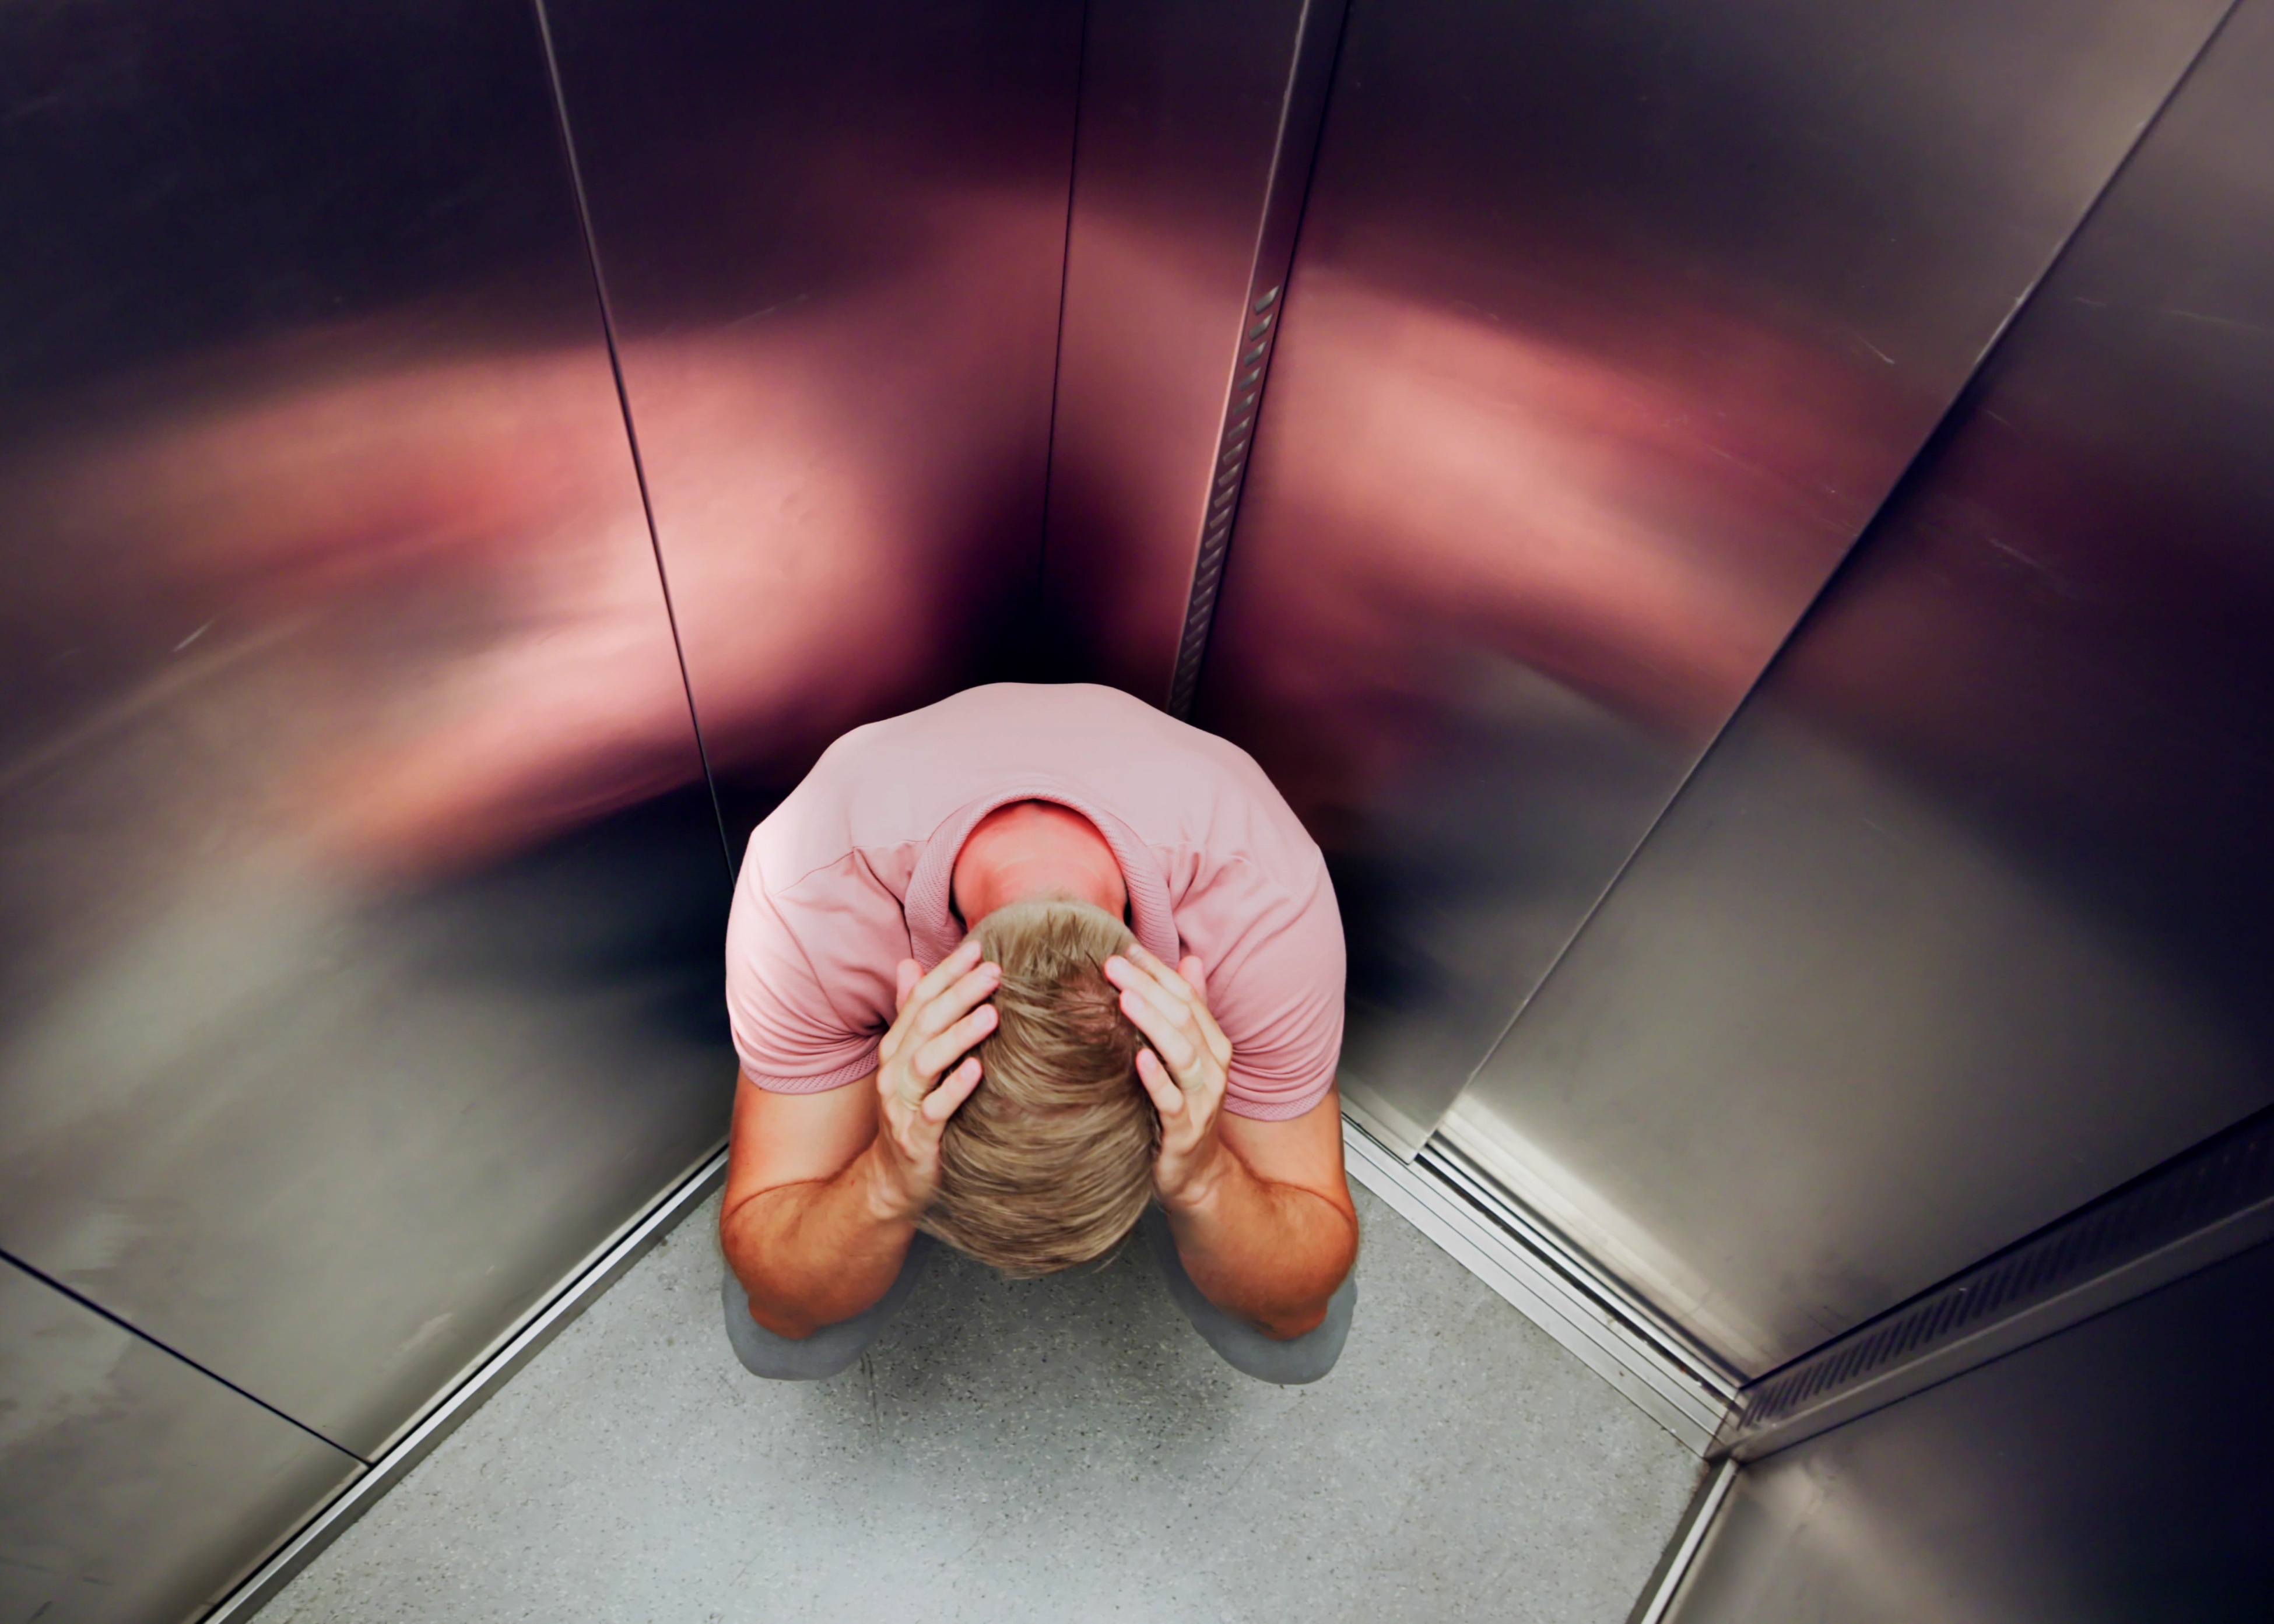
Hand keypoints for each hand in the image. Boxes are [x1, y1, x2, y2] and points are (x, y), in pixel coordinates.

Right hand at [865, 939, 998, 1221]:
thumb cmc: (912, 1112)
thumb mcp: (909, 1060)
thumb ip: (911, 1013)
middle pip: (925, 1022)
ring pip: (926, 1061)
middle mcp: (895, 1070)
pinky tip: (978, 1071)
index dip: (947, 972)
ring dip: (959, 1035)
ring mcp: (902, 1104)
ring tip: (991, 1014)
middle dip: (960, 993)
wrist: (893, 1179)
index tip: (979, 948)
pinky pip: (934, 1110)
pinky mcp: (916, 1138)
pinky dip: (955, 1089)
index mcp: (897, 1047)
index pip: (920, 998)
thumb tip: (911, 963)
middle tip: (995, 972)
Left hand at [1105, 944, 1233, 1210]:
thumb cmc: (1186, 1108)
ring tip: (1125, 998)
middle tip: (1113, 965)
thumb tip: (1190, 959)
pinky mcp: (1186, 1131)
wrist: (1197, 1175)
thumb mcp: (1192, 1056)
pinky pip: (1172, 1101)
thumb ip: (1193, 1010)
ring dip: (1153, 1023)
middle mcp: (1213, 1068)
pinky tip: (1138, 1057)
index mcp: (1213, 1045)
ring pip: (1182, 1054)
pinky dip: (1157, 1078)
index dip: (1158, 971)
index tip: (1125, 948)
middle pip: (1183, 1019)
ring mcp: (1202, 1101)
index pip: (1187, 997)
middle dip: (1149, 988)